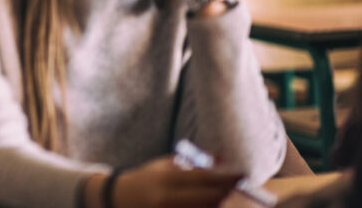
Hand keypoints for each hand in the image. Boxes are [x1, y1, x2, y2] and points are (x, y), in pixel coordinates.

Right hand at [100, 157, 241, 207]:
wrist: (118, 198)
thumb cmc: (147, 179)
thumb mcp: (166, 166)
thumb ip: (193, 165)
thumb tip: (222, 158)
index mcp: (166, 178)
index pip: (203, 178)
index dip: (226, 177)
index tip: (243, 174)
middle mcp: (167, 198)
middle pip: (208, 199)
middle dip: (227, 195)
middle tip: (242, 189)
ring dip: (217, 203)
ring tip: (226, 195)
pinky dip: (204, 207)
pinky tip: (211, 202)